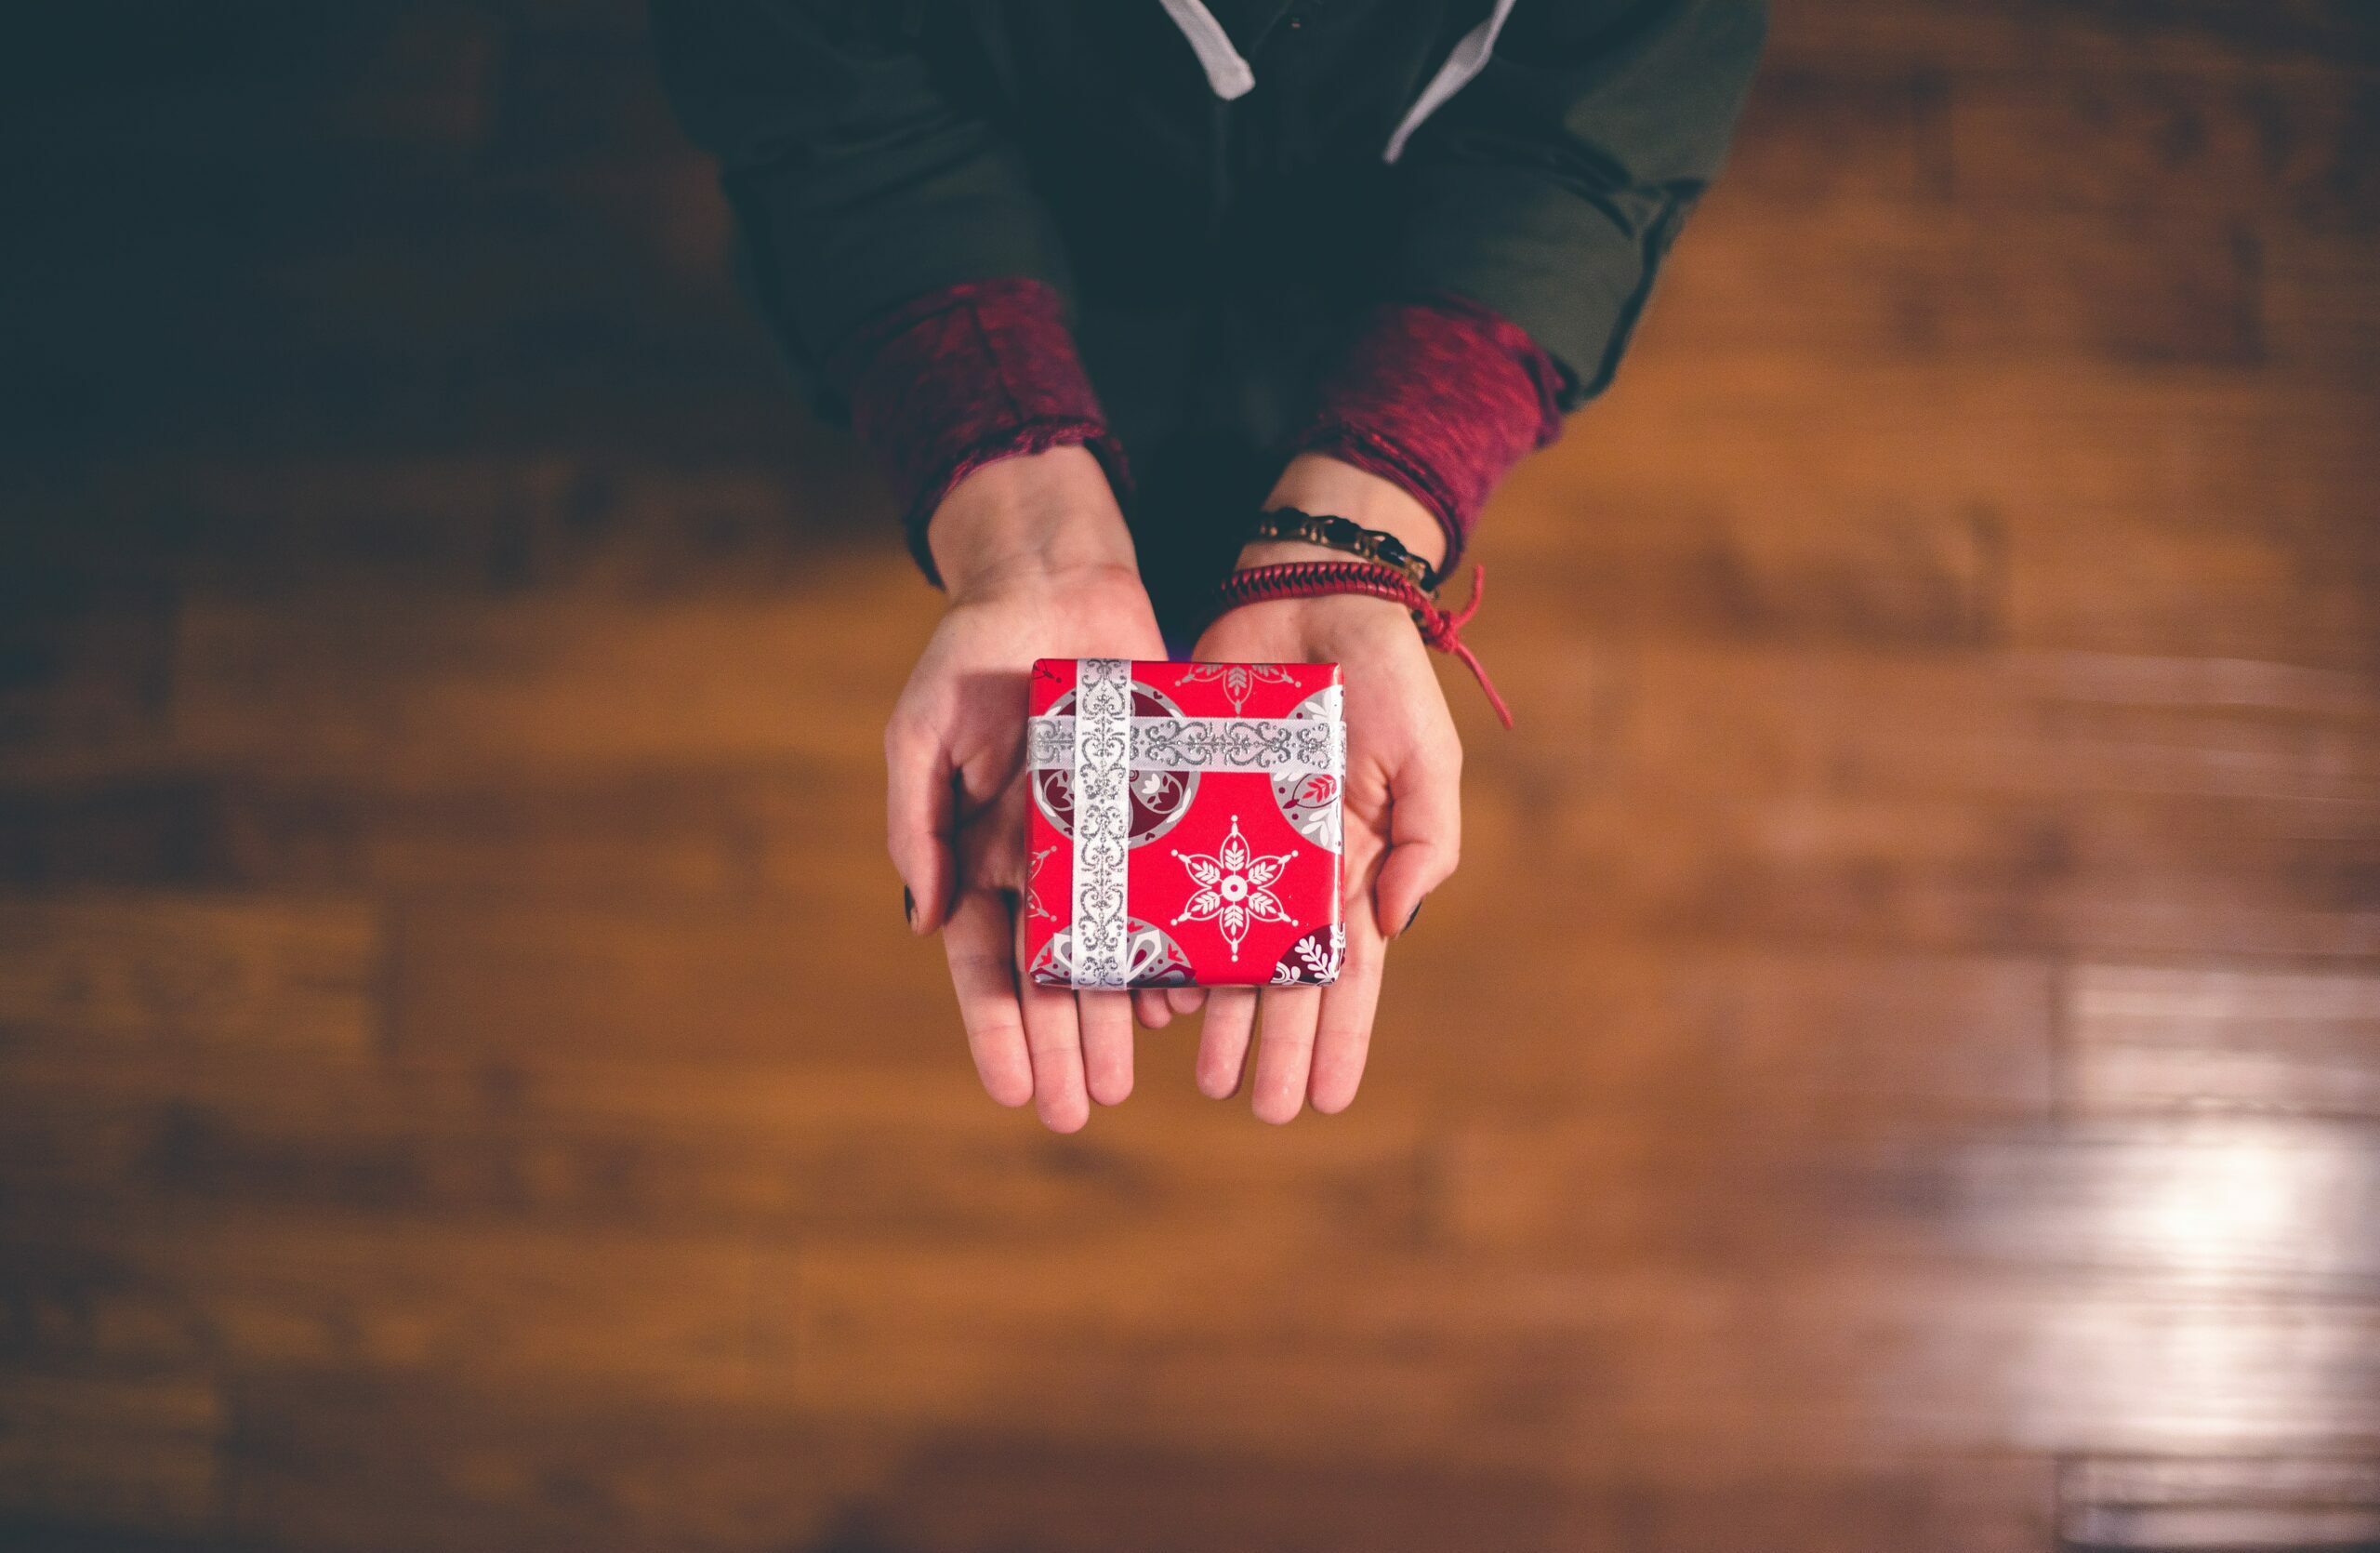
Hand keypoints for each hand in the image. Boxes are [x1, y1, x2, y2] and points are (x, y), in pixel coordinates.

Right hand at [885, 447, 1165, 1131]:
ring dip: (1115, 1018)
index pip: (987, 963)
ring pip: (1112, 951)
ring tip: (1126, 1077)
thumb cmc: (975, 653)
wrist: (1057, 583)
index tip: (1014, 1091)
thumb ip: (917, 822)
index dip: (997, 1029)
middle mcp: (1046, 865)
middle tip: (1080, 1110)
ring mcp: (1106, 846)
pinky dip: (1175, 949)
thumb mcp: (924, 730)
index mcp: (982, 856)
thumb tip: (924, 920)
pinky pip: (1170, 896)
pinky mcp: (1160, 815)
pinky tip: (1185, 1000)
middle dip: (1061, 1046)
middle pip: (1052, 978)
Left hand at [1187, 455, 1462, 1121]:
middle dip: (1273, 1046)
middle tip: (1257, 1108)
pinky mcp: (1180, 805)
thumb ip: (1425, 839)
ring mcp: (1233, 841)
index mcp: (1353, 866)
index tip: (1330, 1101)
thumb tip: (1393, 925)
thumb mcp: (1425, 755)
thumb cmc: (1380, 675)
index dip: (1341, 1037)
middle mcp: (1291, 869)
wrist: (1305, 593)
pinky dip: (1159, 937)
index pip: (1349, 974)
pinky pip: (1163, 884)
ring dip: (1214, 1013)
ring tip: (1200, 1073)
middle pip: (1281, 978)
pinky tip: (1149, 989)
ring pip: (1220, 946)